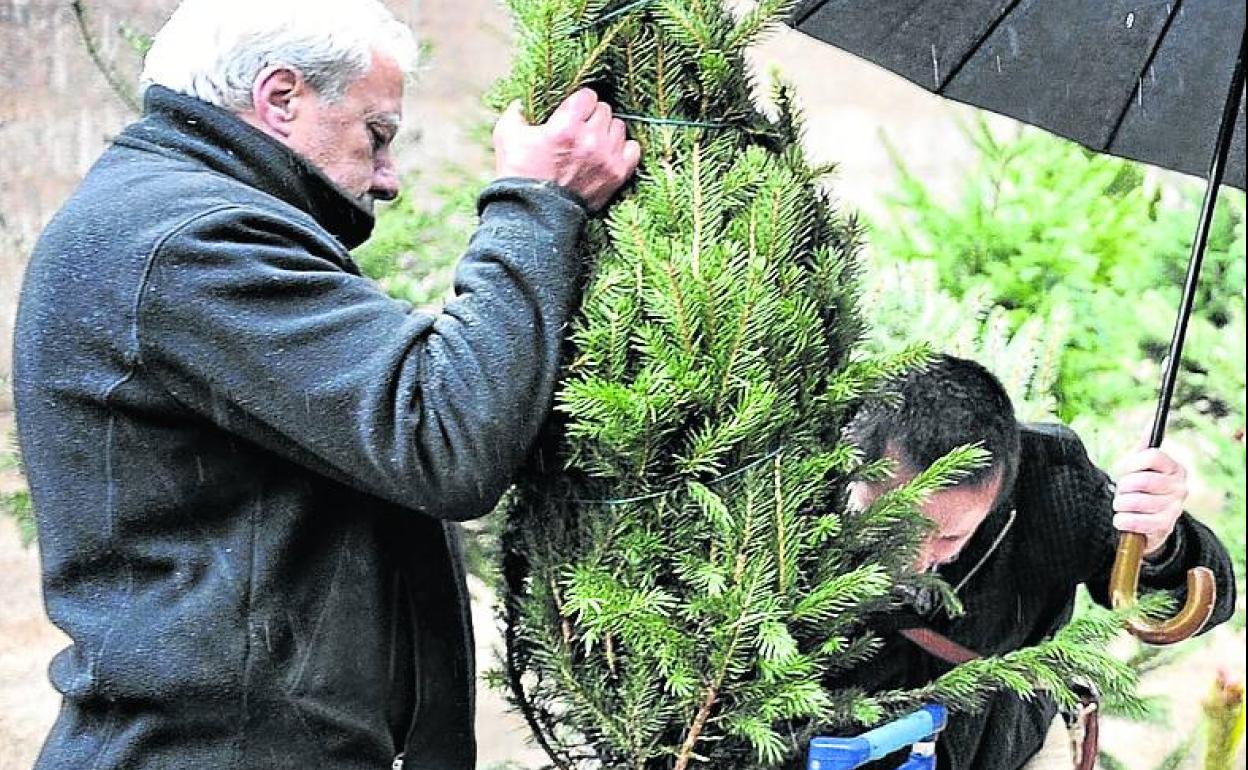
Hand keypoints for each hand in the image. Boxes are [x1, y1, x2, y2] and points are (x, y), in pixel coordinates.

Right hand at [492, 89, 640, 210]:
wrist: (534, 215)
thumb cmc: (519, 175)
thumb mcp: (506, 136)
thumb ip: (514, 112)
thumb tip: (522, 102)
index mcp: (566, 126)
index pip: (588, 96)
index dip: (579, 101)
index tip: (573, 111)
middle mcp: (590, 140)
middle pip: (604, 110)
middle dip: (592, 117)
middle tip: (580, 129)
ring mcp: (606, 158)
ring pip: (619, 128)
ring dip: (607, 132)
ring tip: (592, 142)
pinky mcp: (617, 175)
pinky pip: (633, 149)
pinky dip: (624, 149)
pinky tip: (609, 152)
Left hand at [1111, 446, 1188, 556]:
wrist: (1150, 525)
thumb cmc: (1143, 490)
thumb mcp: (1143, 467)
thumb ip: (1145, 446)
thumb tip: (1150, 423)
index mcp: (1176, 469)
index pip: (1152, 456)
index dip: (1132, 462)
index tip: (1127, 470)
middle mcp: (1180, 488)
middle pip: (1141, 479)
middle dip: (1124, 485)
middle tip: (1123, 491)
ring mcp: (1175, 508)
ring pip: (1134, 501)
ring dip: (1120, 503)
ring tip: (1123, 505)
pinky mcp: (1165, 527)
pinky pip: (1134, 521)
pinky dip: (1122, 520)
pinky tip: (1122, 519)